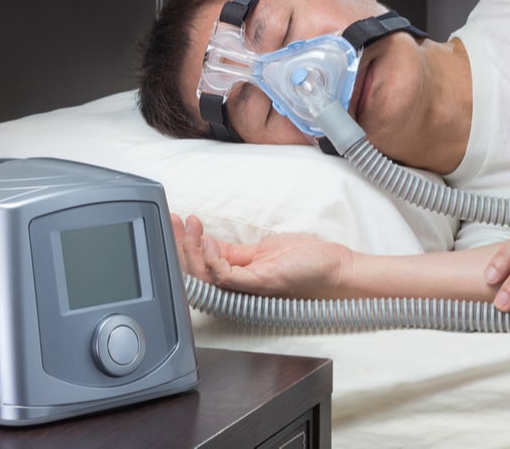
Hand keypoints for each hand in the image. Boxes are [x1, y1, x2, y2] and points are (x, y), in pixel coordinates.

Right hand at [171, 214, 354, 297]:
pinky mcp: (260, 285)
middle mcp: (239, 287)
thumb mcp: (263, 251)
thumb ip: (234, 253)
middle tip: (172, 221)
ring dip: (191, 250)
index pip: (199, 264)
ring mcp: (248, 288)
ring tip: (191, 226)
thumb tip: (208, 242)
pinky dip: (212, 260)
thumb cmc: (307, 262)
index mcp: (238, 277)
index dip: (182, 245)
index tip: (173, 222)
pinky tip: (209, 241)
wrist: (336, 270)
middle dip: (178, 246)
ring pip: (204, 277)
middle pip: (195, 274)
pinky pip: (225, 278)